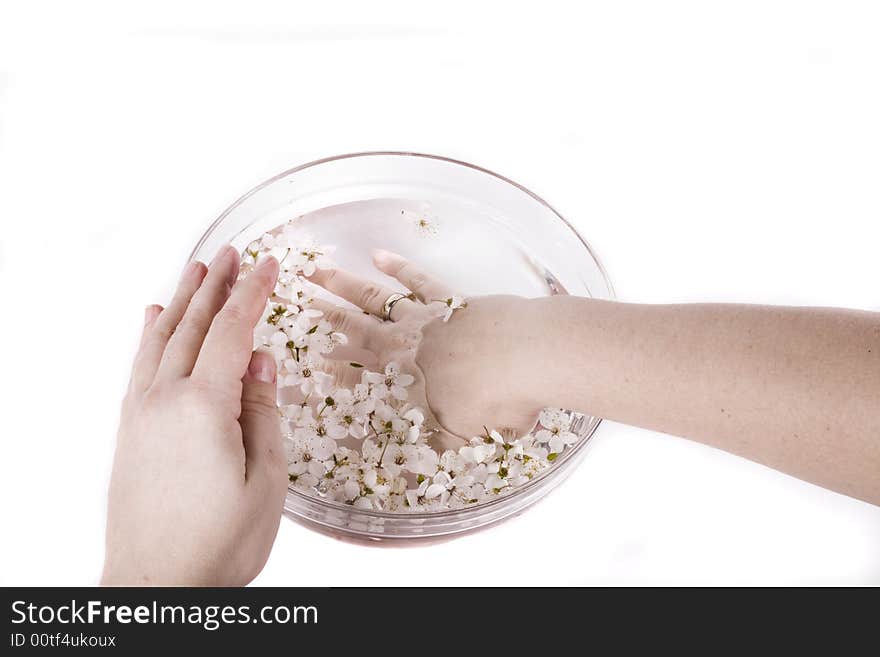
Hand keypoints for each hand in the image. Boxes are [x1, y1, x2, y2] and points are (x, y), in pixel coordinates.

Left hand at [103, 247, 286, 585]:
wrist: (158, 585)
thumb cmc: (219, 541)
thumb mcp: (264, 478)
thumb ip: (261, 411)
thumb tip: (260, 360)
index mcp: (203, 407)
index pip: (231, 333)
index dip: (252, 294)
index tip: (269, 264)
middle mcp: (164, 400)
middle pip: (192, 326)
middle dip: (215, 285)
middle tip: (230, 252)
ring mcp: (140, 414)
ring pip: (161, 340)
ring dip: (181, 300)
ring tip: (196, 270)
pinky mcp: (129, 431)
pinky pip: (139, 365)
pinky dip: (150, 335)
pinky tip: (154, 321)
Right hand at [307, 250, 544, 442]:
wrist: (529, 357)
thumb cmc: (494, 405)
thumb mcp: (458, 442)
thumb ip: (428, 455)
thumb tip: (406, 484)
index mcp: (400, 382)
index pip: (350, 378)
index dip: (321, 372)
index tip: (293, 364)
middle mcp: (404, 346)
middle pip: (351, 329)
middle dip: (318, 317)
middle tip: (289, 301)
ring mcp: (425, 317)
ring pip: (374, 298)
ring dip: (343, 284)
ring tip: (315, 270)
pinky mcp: (451, 299)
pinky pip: (417, 279)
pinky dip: (397, 266)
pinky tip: (379, 254)